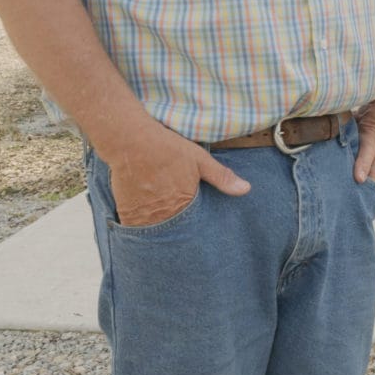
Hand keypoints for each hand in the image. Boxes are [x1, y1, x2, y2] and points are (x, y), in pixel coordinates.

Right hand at [104, 119, 249, 227]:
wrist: (130, 142)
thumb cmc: (167, 148)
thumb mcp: (199, 159)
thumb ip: (222, 177)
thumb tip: (246, 190)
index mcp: (185, 204)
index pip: (195, 227)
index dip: (197, 226)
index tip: (198, 227)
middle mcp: (165, 215)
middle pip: (175, 232)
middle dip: (179, 230)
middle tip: (179, 225)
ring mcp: (144, 217)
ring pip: (156, 233)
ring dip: (161, 229)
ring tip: (163, 222)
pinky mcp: (127, 214)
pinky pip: (137, 229)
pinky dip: (142, 226)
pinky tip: (146, 218)